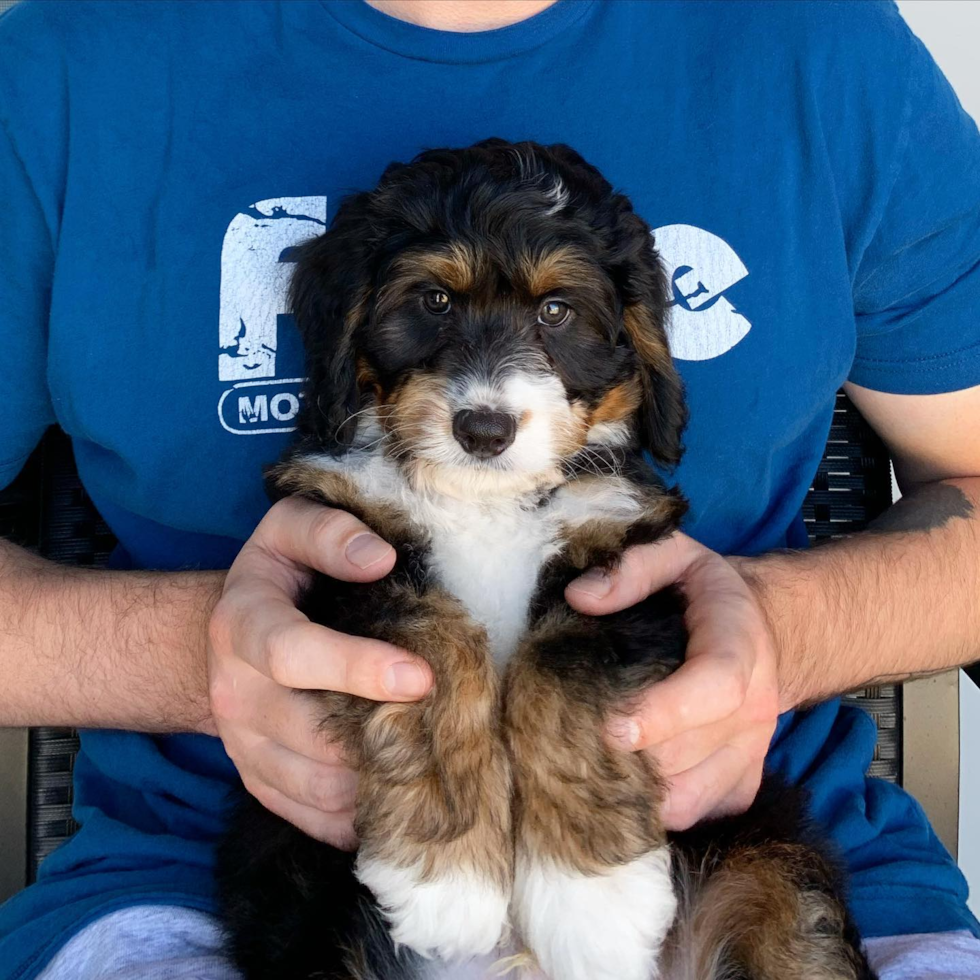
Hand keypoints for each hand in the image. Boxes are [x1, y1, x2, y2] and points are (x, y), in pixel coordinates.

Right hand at [208, 496, 432, 846]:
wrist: (231, 633)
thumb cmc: (279, 574)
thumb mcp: (292, 528)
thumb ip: (331, 532)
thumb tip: (379, 558)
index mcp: (242, 624)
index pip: (293, 655)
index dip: (358, 669)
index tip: (422, 677)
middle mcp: (235, 693)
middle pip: (312, 736)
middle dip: (385, 736)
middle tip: (450, 728)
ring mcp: (242, 745)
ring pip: (318, 787)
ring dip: (380, 779)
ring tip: (435, 758)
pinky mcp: (258, 780)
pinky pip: (311, 818)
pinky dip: (359, 817)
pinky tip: (402, 791)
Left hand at [565, 533, 779, 830]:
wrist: (764, 630)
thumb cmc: (706, 592)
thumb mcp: (675, 554)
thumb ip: (631, 568)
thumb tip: (580, 597)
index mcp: (739, 647)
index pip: (713, 690)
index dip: (662, 714)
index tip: (610, 728)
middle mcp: (754, 708)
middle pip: (687, 752)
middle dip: (627, 755)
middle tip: (570, 741)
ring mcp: (752, 751)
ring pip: (690, 796)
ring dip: (636, 792)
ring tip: (590, 766)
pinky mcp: (744, 781)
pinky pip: (700, 814)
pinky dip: (659, 811)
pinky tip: (625, 788)